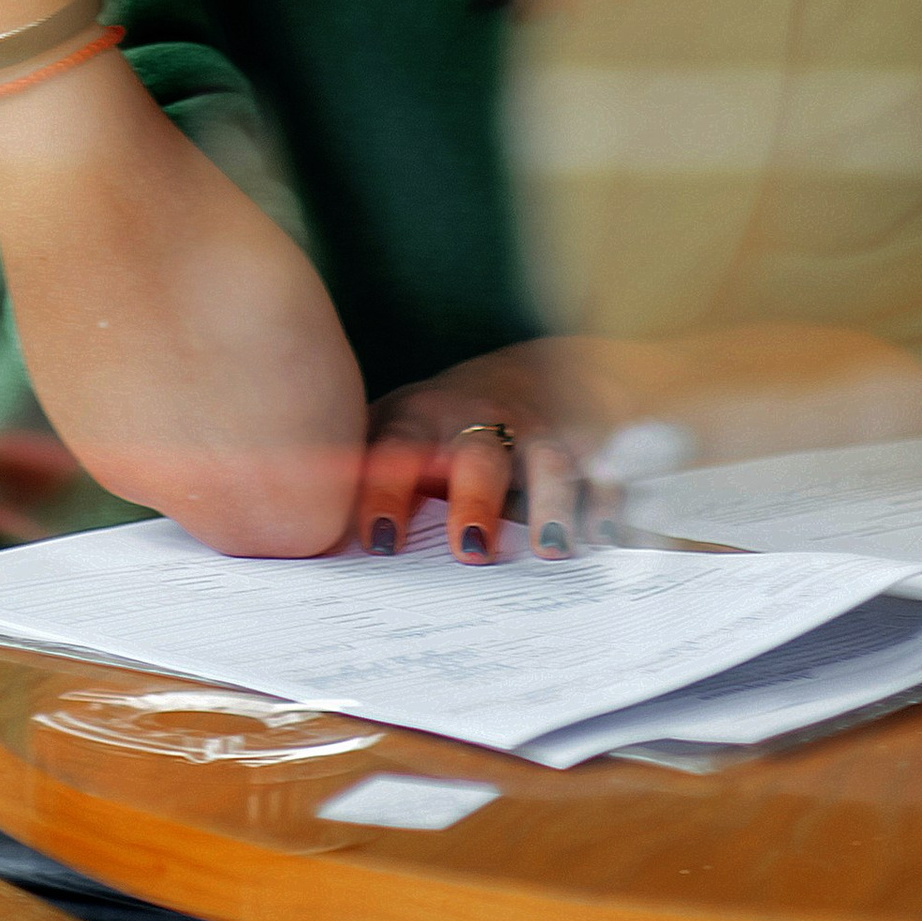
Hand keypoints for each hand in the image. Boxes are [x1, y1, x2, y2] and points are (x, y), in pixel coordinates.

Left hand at [355, 345, 599, 565]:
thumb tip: (312, 534)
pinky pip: (606, 473)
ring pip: (551, 462)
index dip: (388, 495)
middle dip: (476, 501)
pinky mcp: (589, 444)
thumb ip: (365, 473)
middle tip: (472, 552)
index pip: (399, 451)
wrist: (536, 368)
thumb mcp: (398, 427)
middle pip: (480, 456)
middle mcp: (484, 422)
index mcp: (423, 419)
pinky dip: (610, 504)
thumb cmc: (445, 421)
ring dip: (552, 502)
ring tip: (550, 547)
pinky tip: (607, 538)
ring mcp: (541, 430)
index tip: (380, 544)